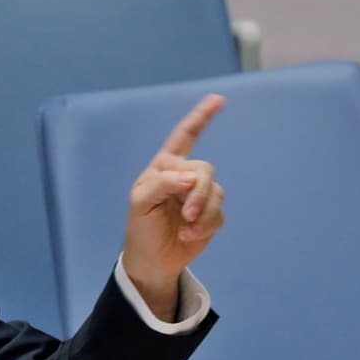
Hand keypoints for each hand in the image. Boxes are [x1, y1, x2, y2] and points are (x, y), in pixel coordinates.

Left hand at [122, 93, 224, 321]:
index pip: (184, 136)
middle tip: (186, 215)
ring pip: (215, 193)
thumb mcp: (142, 203)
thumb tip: (190, 178)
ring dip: (202, 214)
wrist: (152, 260)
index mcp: (165, 167)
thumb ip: (163, 184)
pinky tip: (190, 235)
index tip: (218, 99)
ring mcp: (199, 195)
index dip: (201, 117)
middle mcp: (184, 176)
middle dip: (198, 194)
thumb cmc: (141, 228)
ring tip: (185, 228)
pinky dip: (206, 225)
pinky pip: (219, 213)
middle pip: (205, 170)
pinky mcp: (210, 214)